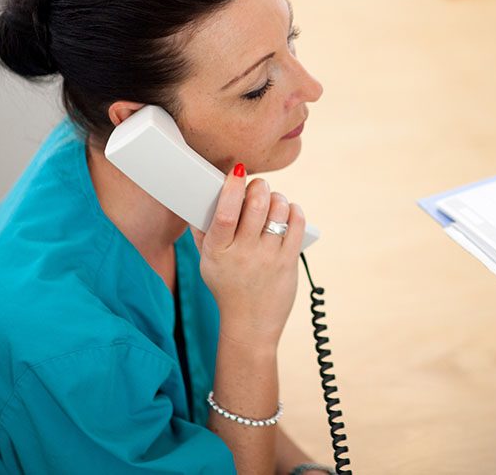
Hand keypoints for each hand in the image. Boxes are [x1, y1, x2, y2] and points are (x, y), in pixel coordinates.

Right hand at [192, 165, 305, 349]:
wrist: (249, 324)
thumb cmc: (227, 286)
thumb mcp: (207, 262)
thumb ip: (203, 232)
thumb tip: (198, 198)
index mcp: (218, 252)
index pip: (224, 214)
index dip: (232, 188)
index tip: (237, 170)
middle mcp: (243, 254)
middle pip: (255, 207)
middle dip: (259, 187)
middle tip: (257, 185)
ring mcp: (268, 258)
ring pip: (278, 211)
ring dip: (277, 198)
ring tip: (271, 200)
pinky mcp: (288, 262)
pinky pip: (296, 224)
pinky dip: (294, 210)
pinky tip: (288, 210)